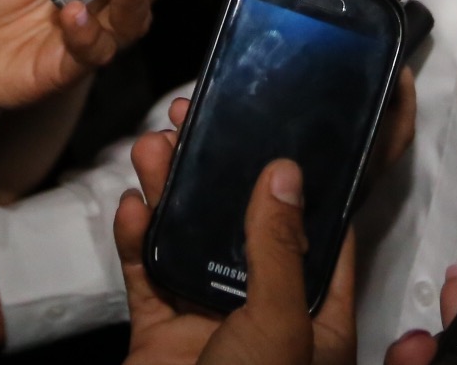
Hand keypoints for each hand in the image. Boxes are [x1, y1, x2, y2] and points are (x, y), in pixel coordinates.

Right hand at [119, 99, 355, 364]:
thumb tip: (286, 176)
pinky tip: (131, 204)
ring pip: (194, 240)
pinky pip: (148, 276)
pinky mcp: (162, 336)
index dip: (310, 177)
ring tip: (156, 144)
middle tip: (200, 118)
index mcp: (319, 313)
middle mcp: (269, 311)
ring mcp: (212, 324)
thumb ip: (281, 250)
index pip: (325, 229)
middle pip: (248, 224)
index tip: (292, 122)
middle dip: (223, 170)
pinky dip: (137, 240)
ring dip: (173, 192)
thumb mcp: (279, 325)